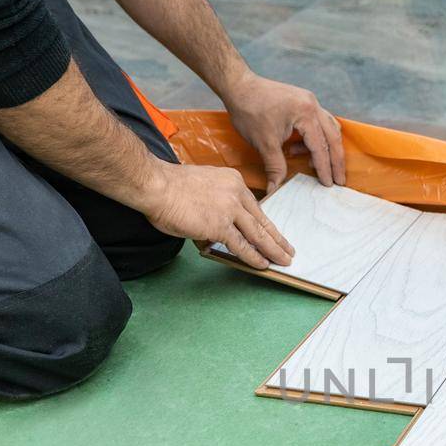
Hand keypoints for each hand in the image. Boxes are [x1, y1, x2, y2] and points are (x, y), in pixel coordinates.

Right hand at [133, 162, 293, 268]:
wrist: (156, 185)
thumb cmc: (171, 186)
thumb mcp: (204, 185)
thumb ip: (216, 202)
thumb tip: (218, 228)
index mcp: (233, 181)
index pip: (255, 206)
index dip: (265, 223)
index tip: (274, 233)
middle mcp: (236, 193)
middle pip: (262, 221)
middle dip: (277, 239)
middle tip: (289, 250)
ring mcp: (230, 210)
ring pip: (258, 234)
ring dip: (273, 250)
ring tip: (284, 261)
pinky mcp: (220, 226)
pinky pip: (242, 245)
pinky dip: (254, 257)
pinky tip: (263, 265)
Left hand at [221, 69, 345, 192]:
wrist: (238, 86)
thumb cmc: (249, 110)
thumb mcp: (263, 143)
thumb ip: (275, 167)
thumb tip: (275, 189)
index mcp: (306, 113)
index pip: (320, 146)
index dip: (324, 168)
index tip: (328, 185)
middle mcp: (312, 105)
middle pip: (333, 137)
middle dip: (336, 161)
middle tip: (338, 180)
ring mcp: (309, 101)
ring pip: (329, 128)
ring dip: (327, 148)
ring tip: (317, 165)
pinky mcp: (303, 101)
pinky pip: (319, 121)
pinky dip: (317, 137)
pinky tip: (302, 147)